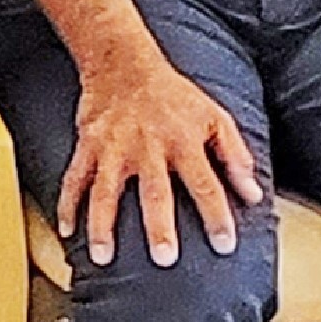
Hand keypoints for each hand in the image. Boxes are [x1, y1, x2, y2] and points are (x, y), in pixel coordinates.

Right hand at [63, 44, 260, 266]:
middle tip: (164, 258)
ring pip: (105, 191)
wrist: (124, 63)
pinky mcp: (88, 145)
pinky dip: (67, 204)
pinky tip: (67, 229)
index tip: (225, 244)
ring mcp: (113, 148)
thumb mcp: (214, 117)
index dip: (217, 215)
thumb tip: (254, 194)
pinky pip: (74, 178)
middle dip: (159, 226)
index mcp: (183, 141)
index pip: (205, 184)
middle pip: (155, 192)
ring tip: (103, 256)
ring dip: (103, 225)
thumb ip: (235, 156)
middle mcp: (147, 147)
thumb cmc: (173, 95)